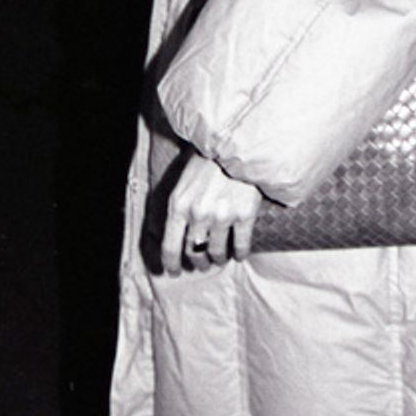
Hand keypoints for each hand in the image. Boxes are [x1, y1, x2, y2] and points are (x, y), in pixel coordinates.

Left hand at [161, 152, 261, 275]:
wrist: (237, 144)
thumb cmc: (208, 160)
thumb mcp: (183, 182)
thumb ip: (179, 207)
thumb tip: (176, 233)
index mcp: (178, 206)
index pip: (170, 246)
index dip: (172, 263)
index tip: (175, 271)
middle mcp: (198, 214)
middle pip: (194, 252)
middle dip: (197, 262)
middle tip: (201, 263)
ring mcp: (222, 216)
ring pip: (217, 252)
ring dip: (218, 259)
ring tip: (220, 258)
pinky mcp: (245, 215)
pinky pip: (241, 245)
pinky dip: (239, 253)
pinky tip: (239, 255)